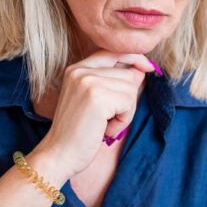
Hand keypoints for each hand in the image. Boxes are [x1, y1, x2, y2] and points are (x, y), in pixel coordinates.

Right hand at [32, 51, 155, 174]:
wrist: (59, 154)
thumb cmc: (78, 132)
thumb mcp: (95, 102)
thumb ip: (114, 83)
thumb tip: (141, 70)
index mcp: (76, 69)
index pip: (112, 52)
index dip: (133, 57)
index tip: (148, 67)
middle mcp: (80, 70)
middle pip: (126, 74)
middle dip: (125, 100)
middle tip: (105, 118)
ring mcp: (88, 82)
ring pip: (130, 89)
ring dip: (124, 112)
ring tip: (103, 124)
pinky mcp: (97, 97)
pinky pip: (129, 103)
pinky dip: (123, 120)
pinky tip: (105, 129)